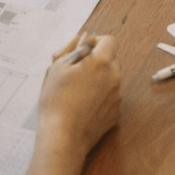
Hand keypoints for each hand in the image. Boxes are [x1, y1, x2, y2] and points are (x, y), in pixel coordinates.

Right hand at [37, 34, 121, 158]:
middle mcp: (114, 77)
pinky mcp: (115, 113)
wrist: (63, 136)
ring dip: (99, 78)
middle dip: (97, 60)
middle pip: (112, 59)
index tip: (84, 49)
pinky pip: (110, 97)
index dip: (96, 41)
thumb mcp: (56, 67)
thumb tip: (81, 38)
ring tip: (78, 90)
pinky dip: (100, 96)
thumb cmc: (57, 101)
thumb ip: (71, 48)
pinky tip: (83, 104)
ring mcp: (117, 96)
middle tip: (77, 69)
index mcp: (101, 62)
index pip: (110, 40)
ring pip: (111, 78)